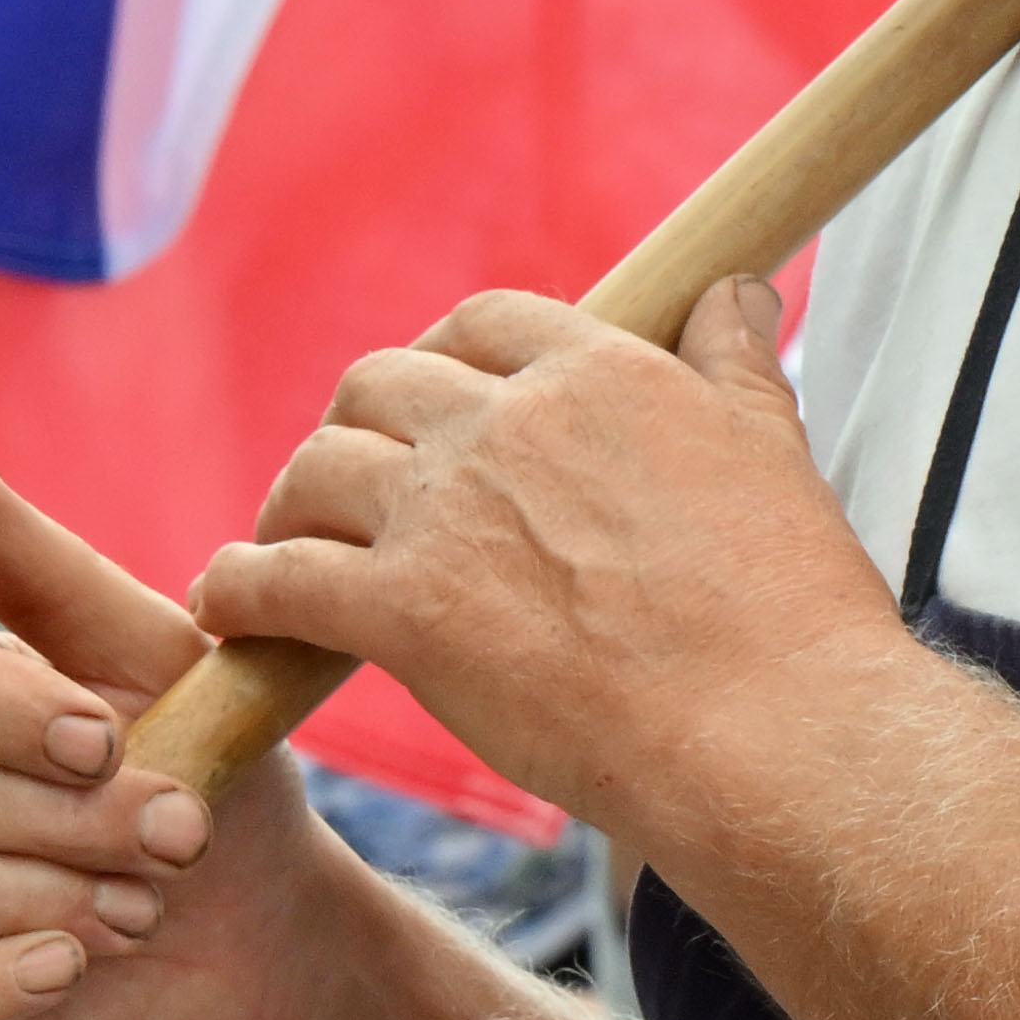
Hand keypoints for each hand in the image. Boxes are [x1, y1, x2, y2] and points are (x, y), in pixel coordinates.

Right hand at [0, 457, 374, 1019]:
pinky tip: (75, 968)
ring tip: (144, 909)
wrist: (270, 943)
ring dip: (41, 896)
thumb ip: (54, 580)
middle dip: (61, 816)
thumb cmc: (212, 787)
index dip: (3, 705)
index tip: (109, 738)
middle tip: (179, 836)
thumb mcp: (165, 672)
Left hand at [189, 277, 888, 848]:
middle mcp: (508, 421)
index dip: (445, 356)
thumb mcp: (774, 449)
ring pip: (318, 469)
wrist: (770, 730)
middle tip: (355, 482)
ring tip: (287, 542)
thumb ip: (735, 362)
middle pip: (381, 383)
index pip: (486, 322)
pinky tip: (232, 605)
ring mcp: (447, 513)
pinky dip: (242, 588)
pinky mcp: (404, 612)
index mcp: (598, 372)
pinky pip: (281, 579)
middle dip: (357, 425)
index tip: (434, 399)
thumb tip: (733, 289)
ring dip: (292, 503)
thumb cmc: (788, 610)